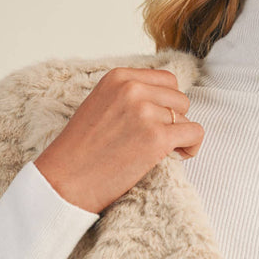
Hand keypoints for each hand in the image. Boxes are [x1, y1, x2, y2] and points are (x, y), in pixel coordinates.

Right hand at [33, 66, 204, 213]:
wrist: (64, 181)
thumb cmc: (80, 151)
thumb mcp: (100, 105)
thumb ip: (128, 96)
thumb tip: (164, 100)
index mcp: (118, 77)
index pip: (166, 80)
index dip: (166, 103)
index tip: (156, 121)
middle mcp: (133, 89)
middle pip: (180, 98)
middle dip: (174, 119)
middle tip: (158, 140)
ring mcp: (145, 112)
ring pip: (186, 118)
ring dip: (180, 136)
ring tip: (161, 152)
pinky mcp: (157, 138)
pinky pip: (194, 134)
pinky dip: (191, 146)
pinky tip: (178, 156)